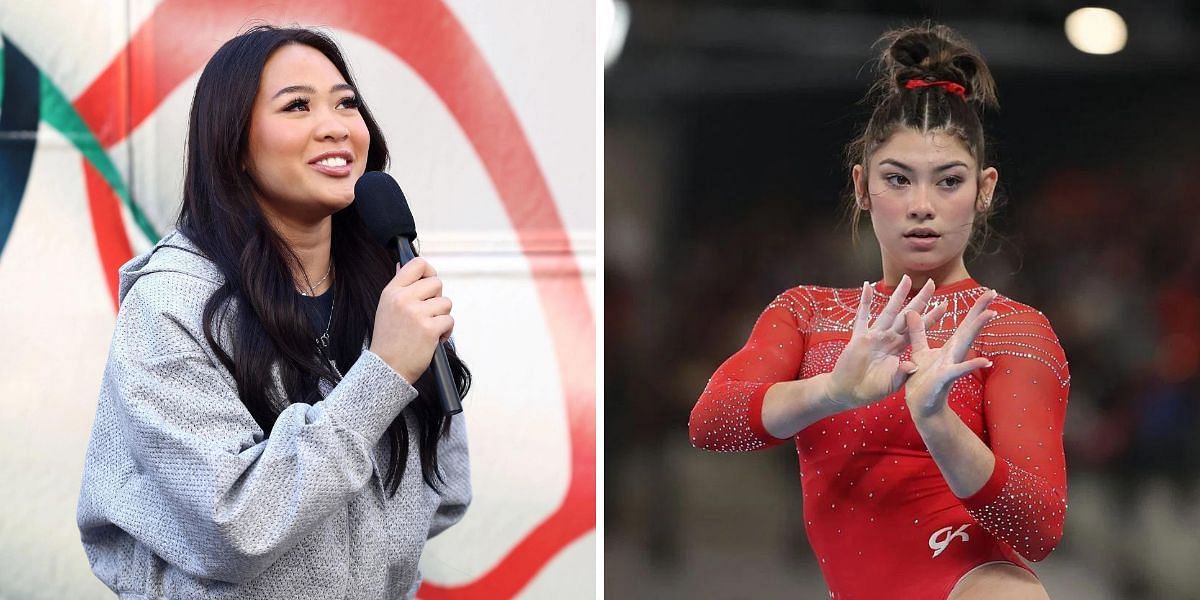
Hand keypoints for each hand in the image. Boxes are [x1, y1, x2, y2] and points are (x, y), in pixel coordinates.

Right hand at [369, 257, 454, 382]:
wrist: (386, 369)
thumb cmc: (389, 340)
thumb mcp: (386, 307)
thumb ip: (399, 286)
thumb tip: (403, 263)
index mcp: (392, 291)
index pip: (417, 264)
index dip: (429, 271)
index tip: (430, 283)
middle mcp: (403, 299)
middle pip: (437, 283)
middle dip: (437, 299)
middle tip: (427, 314)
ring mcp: (416, 313)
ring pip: (446, 303)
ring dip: (442, 316)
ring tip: (428, 328)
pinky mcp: (429, 329)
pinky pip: (449, 321)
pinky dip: (446, 331)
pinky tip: (433, 339)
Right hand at [825, 274, 947, 409]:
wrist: (849, 393)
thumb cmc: (872, 389)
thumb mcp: (892, 383)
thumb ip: (902, 373)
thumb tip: (913, 365)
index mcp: (899, 348)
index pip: (919, 329)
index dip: (931, 318)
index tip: (945, 305)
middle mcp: (889, 338)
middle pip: (907, 315)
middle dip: (920, 300)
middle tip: (932, 283)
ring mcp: (874, 336)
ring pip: (889, 311)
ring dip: (897, 295)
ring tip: (907, 279)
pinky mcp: (859, 338)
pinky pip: (862, 317)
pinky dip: (865, 302)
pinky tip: (868, 286)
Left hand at [902, 289, 996, 418]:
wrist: (920, 405)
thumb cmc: (922, 379)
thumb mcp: (918, 351)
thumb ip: (917, 332)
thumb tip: (911, 310)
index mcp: (947, 347)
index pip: (962, 324)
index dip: (973, 308)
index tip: (987, 291)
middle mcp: (953, 354)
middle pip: (967, 329)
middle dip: (979, 311)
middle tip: (992, 293)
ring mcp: (950, 365)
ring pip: (964, 344)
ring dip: (976, 329)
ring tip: (990, 314)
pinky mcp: (943, 378)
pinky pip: (957, 370)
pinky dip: (970, 365)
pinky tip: (985, 361)